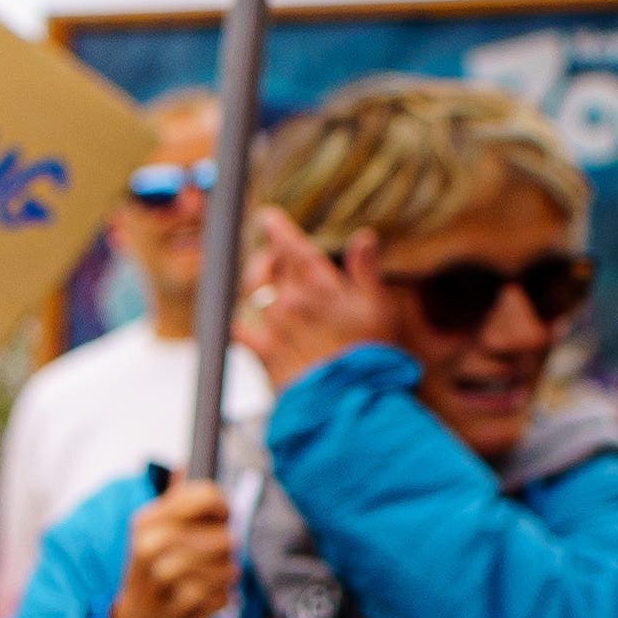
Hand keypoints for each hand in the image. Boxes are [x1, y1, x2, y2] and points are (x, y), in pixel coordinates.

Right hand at [110, 477, 238, 617]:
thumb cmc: (156, 570)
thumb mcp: (155, 531)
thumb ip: (175, 501)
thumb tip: (184, 466)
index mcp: (147, 521)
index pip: (207, 496)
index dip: (223, 508)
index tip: (219, 519)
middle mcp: (149, 548)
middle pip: (223, 538)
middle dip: (227, 549)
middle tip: (216, 555)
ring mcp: (161, 582)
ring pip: (225, 569)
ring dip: (226, 575)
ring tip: (212, 577)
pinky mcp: (175, 611)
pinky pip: (221, 597)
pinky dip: (221, 598)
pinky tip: (206, 597)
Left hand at [229, 206, 388, 387]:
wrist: (349, 401)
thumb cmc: (373, 354)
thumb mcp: (381, 309)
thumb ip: (368, 271)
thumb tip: (364, 235)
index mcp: (322, 287)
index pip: (295, 249)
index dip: (280, 230)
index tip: (267, 216)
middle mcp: (293, 302)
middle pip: (271, 268)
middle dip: (270, 256)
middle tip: (273, 252)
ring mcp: (275, 327)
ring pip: (255, 293)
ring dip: (257, 281)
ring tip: (264, 278)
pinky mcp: (264, 354)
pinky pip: (240, 330)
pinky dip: (236, 320)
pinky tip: (237, 318)